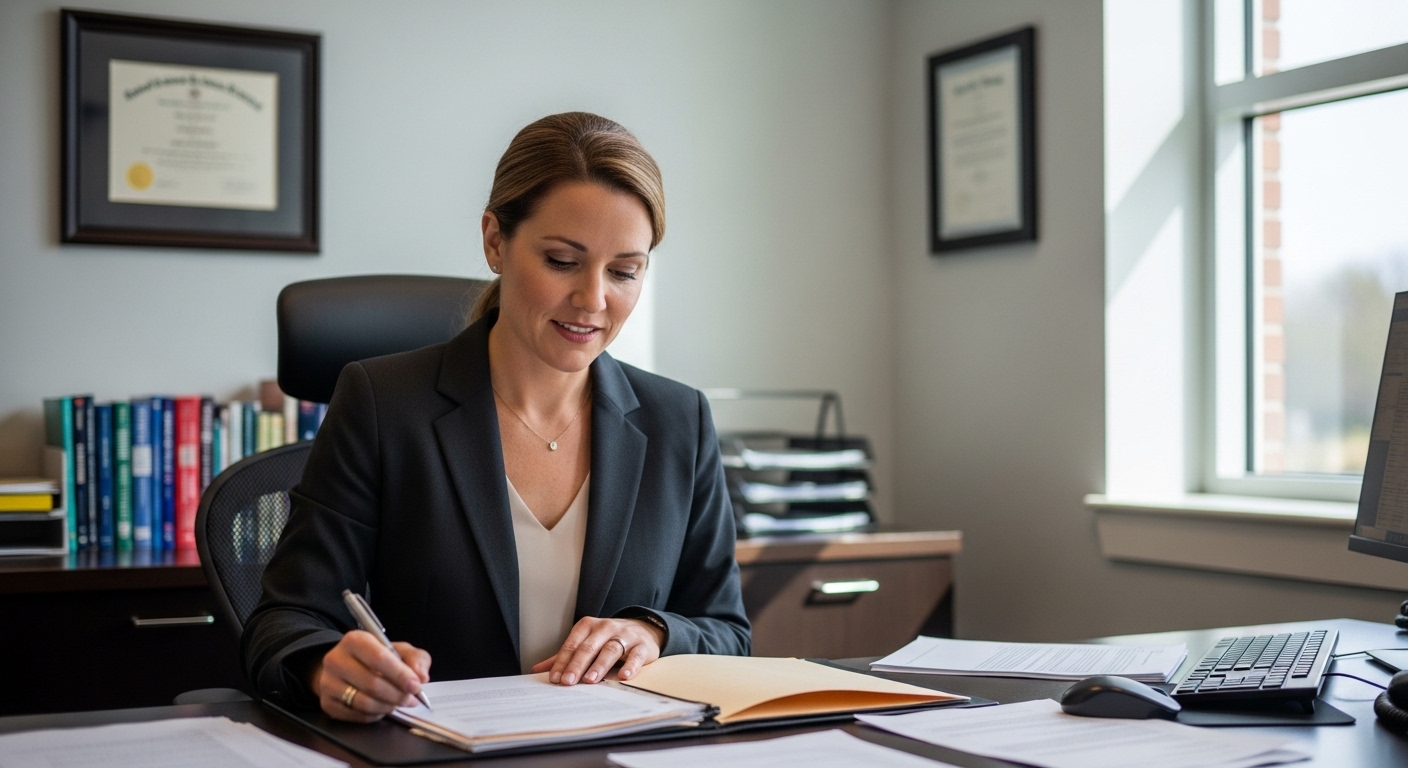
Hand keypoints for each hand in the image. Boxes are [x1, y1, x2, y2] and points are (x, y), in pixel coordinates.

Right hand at [311, 630, 431, 722]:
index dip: (400, 675)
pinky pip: (357, 715)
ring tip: (399, 703)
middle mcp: (336, 660)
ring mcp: (328, 683)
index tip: (416, 685)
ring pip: (364, 703)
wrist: (343, 667)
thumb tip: (421, 676)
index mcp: (355, 640)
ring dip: (388, 706)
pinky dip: (376, 715)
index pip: (379, 658)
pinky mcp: (327, 704)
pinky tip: (383, 707)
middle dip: (397, 694)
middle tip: (411, 698)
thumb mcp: (398, 650)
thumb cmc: (375, 657)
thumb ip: (415, 658)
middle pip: (372, 684)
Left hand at [530, 616, 664, 684]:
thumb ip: (564, 657)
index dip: (562, 661)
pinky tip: (623, 676)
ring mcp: (625, 635)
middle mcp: (605, 628)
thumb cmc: (609, 639)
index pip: (572, 644)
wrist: (643, 629)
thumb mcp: (586, 643)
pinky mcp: (642, 646)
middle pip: (589, 647)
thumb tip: (537, 670)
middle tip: (568, 681)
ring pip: (610, 649)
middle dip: (577, 665)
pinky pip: (635, 656)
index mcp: (588, 627)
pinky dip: (630, 666)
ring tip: (590, 680)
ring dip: (599, 665)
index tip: (555, 678)